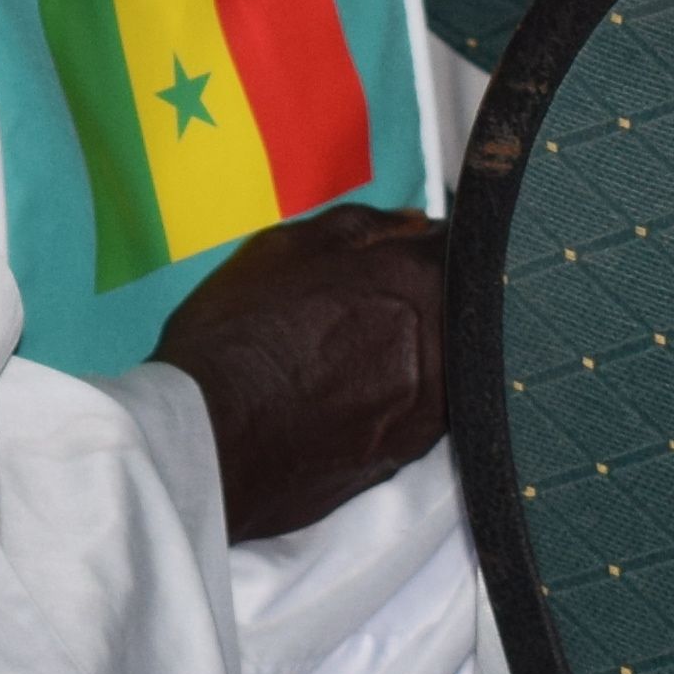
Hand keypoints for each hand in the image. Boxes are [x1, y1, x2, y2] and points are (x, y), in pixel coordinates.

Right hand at [150, 202, 450, 539]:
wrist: (209, 439)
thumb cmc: (236, 336)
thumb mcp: (281, 250)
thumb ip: (359, 227)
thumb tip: (412, 223)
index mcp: (414, 277)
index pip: (459, 244)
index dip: (431, 246)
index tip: (409, 253)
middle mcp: (440, 339)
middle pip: (464, 305)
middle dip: (432, 299)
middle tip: (381, 305)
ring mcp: (433, 400)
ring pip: (453, 360)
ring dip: (424, 350)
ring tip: (365, 355)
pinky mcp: (414, 450)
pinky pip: (431, 408)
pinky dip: (407, 395)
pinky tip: (359, 395)